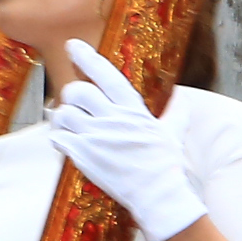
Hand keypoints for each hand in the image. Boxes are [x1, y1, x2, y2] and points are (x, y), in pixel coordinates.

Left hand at [52, 43, 207, 239]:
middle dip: (71, 96)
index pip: (106, 75)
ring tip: (68, 126)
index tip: (73, 45)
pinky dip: (58, 139)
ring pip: (62, 114)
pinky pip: (57, 138)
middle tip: (75, 105)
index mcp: (133, 110)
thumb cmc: (165, 164)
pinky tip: (66, 143)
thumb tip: (184, 97)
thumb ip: (176, 112)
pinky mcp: (83, 156)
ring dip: (61, 119)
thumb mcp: (173, 134)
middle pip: (76, 91)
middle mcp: (112, 119)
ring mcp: (96, 138)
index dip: (87, 57)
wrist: (156, 194)